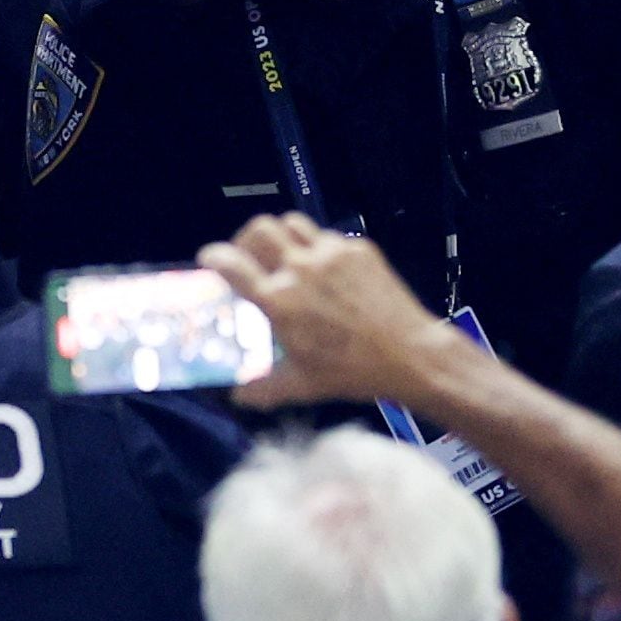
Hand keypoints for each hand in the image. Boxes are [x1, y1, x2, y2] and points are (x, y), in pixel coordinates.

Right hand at [197, 213, 462, 409]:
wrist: (410, 355)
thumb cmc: (352, 372)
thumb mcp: (300, 386)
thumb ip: (262, 390)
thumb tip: (238, 396)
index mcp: (279, 300)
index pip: (231, 263)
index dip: (214, 256)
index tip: (211, 258)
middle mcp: (300, 269)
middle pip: (259, 229)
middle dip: (246, 238)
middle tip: (249, 255)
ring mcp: (331, 255)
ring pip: (292, 223)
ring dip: (281, 236)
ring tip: (285, 255)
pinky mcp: (358, 249)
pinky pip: (326, 236)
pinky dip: (316, 248)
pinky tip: (325, 270)